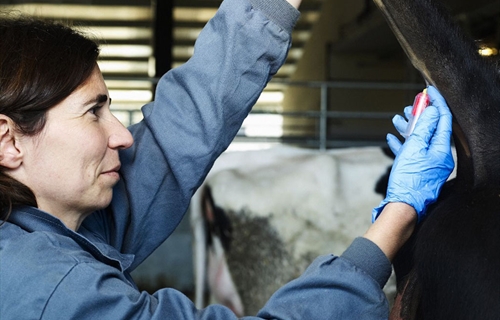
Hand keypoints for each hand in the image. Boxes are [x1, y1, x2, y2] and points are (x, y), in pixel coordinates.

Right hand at [372, 86, 454, 222]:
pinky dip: (402, 144)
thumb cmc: (409, 178)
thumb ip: (424, 127)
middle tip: (410, 105)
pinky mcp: (418, 172)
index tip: (429, 91)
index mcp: (442, 149)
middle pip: (431, 129)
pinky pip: (411, 153)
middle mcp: (439, 156)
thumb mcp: (415, 148)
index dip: (437, 103)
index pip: (444, 120)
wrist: (403, 207)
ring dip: (408, 128)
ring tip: (397, 119)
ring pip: (419, 140)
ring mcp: (429, 165)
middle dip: (420, 116)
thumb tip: (433, 110)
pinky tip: (391, 138)